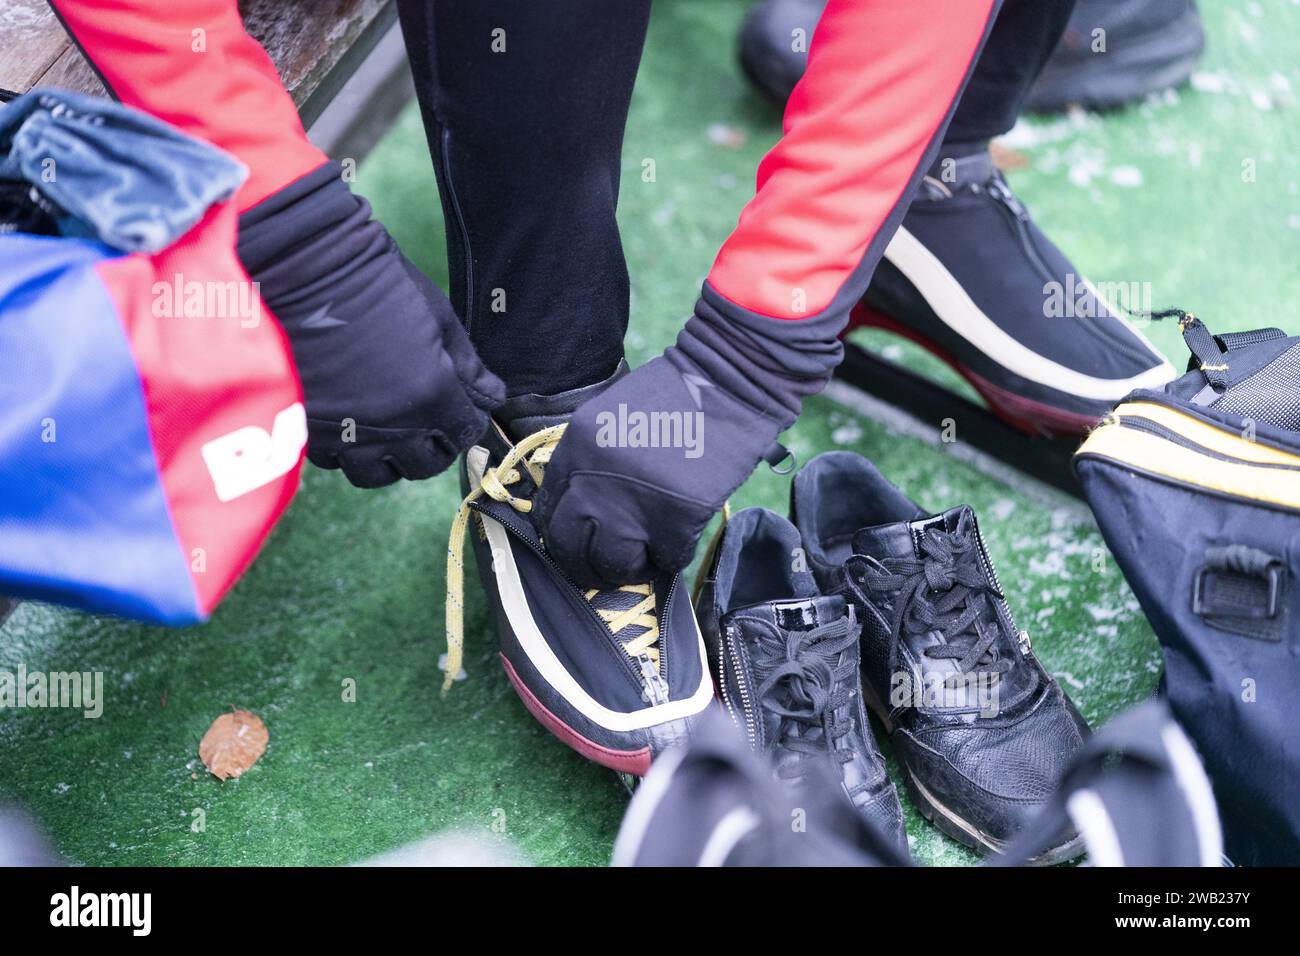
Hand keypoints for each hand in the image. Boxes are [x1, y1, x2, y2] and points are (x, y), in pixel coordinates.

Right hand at [237, 163, 502, 486]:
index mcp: (432, 398)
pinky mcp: (306, 428)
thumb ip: (469, 367)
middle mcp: (392, 428)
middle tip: (430, 425)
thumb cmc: (381, 284)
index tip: (463, 410)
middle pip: (424, 464)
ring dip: (389, 459)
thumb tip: (492, 396)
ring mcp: (347, 433)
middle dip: (434, 447)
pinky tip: (349, 425)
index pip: (463, 434)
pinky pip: (332, 460)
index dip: (467, 422)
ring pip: (376, 473)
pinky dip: (345, 450)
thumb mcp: (440, 319)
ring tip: (388, 435)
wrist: (308, 268)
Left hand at [533, 350, 785, 587]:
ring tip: (646, 558)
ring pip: (616, 562)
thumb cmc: (674, 396)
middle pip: (572, 547)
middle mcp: (594, 481)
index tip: (580, 546)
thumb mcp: (610, 419)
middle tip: (609, 567)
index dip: (564, 538)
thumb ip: (589, 462)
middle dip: (588, 565)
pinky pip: (668, 559)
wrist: (726, 382)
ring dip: (631, 567)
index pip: (549, 514)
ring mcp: (634, 503)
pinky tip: (680, 538)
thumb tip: (585, 512)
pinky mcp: (676, 518)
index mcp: (575, 451)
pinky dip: (674, 555)